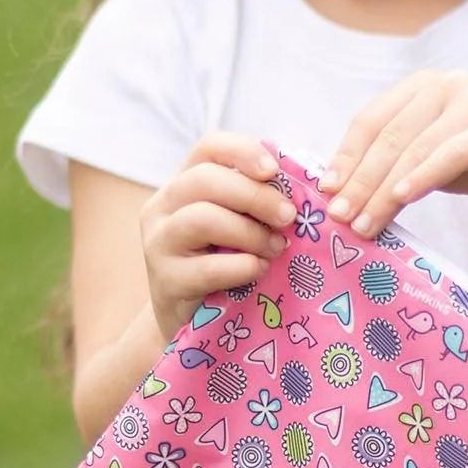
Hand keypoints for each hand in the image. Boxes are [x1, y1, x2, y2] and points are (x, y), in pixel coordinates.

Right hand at [140, 132, 295, 342]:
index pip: (208, 147)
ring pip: (202, 218)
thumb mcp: (238, 224)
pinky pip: (206, 267)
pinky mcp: (164, 280)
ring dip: (249, 232)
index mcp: (184, 183)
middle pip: (205, 179)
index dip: (243, 151)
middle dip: (255, 196)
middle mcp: (163, 206)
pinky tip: (258, 271)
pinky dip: (241, 267)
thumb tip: (309, 182)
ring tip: (275, 248)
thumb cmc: (224, 263)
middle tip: (288, 217)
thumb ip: (259, 200)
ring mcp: (158, 243)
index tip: (274, 171)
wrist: (190, 320)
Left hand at [316, 71, 467, 239]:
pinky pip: (451, 154)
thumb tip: (340, 191)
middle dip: (360, 181)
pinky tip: (402, 199)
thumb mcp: (429, 157)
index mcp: (421, 86)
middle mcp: (446, 84)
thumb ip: (393, 161)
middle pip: (389, 137)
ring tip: (365, 224)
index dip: (346, 156)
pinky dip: (423, 177)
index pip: (371, 120)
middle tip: (340, 217)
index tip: (326, 191)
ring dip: (384, 191)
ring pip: (415, 150)